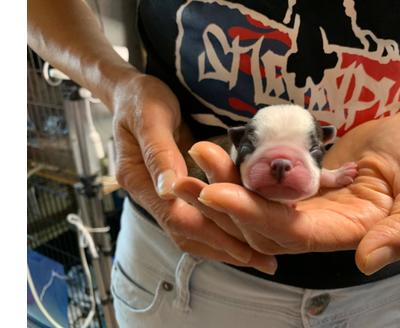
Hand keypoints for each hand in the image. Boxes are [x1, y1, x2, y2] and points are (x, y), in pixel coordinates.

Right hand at [112, 74, 274, 273]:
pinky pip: (196, 217)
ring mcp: (161, 194)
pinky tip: (242, 234)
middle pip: (185, 233)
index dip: (211, 235)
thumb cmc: (142, 98)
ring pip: (190, 231)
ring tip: (259, 257)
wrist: (132, 92)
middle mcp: (149, 193)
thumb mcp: (151, 117)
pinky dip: (218, 229)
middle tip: (264, 262)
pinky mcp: (175, 191)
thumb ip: (160, 152)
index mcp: (138, 179)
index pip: (176, 217)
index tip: (244, 249)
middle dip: (224, 249)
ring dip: (223, 245)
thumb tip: (169, 189)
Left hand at [174, 110, 399, 274]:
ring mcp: (304, 205)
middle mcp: (320, 225)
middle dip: (225, 200)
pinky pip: (259, 183)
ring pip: (254, 204)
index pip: (294, 233)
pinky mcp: (294, 184)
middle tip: (191, 172)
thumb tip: (367, 261)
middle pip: (262, 224)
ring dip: (221, 183)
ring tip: (195, 156)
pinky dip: (234, 170)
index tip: (217, 193)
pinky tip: (211, 154)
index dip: (255, 217)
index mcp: (348, 231)